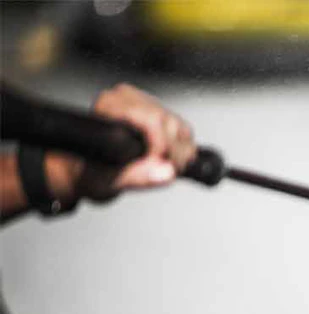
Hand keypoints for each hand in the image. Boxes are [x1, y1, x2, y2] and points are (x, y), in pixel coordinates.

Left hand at [47, 83, 196, 203]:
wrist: (87, 173)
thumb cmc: (89, 173)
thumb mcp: (105, 181)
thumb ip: (136, 177)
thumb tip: (166, 173)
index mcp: (110, 106)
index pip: (152, 118)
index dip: (162, 146)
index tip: (159, 166)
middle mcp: (128, 100)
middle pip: (170, 122)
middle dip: (173, 153)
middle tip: (163, 172)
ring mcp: (146, 105)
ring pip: (181, 127)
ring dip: (180, 154)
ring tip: (165, 169)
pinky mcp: (160, 115)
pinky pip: (185, 131)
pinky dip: (184, 152)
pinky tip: (169, 162)